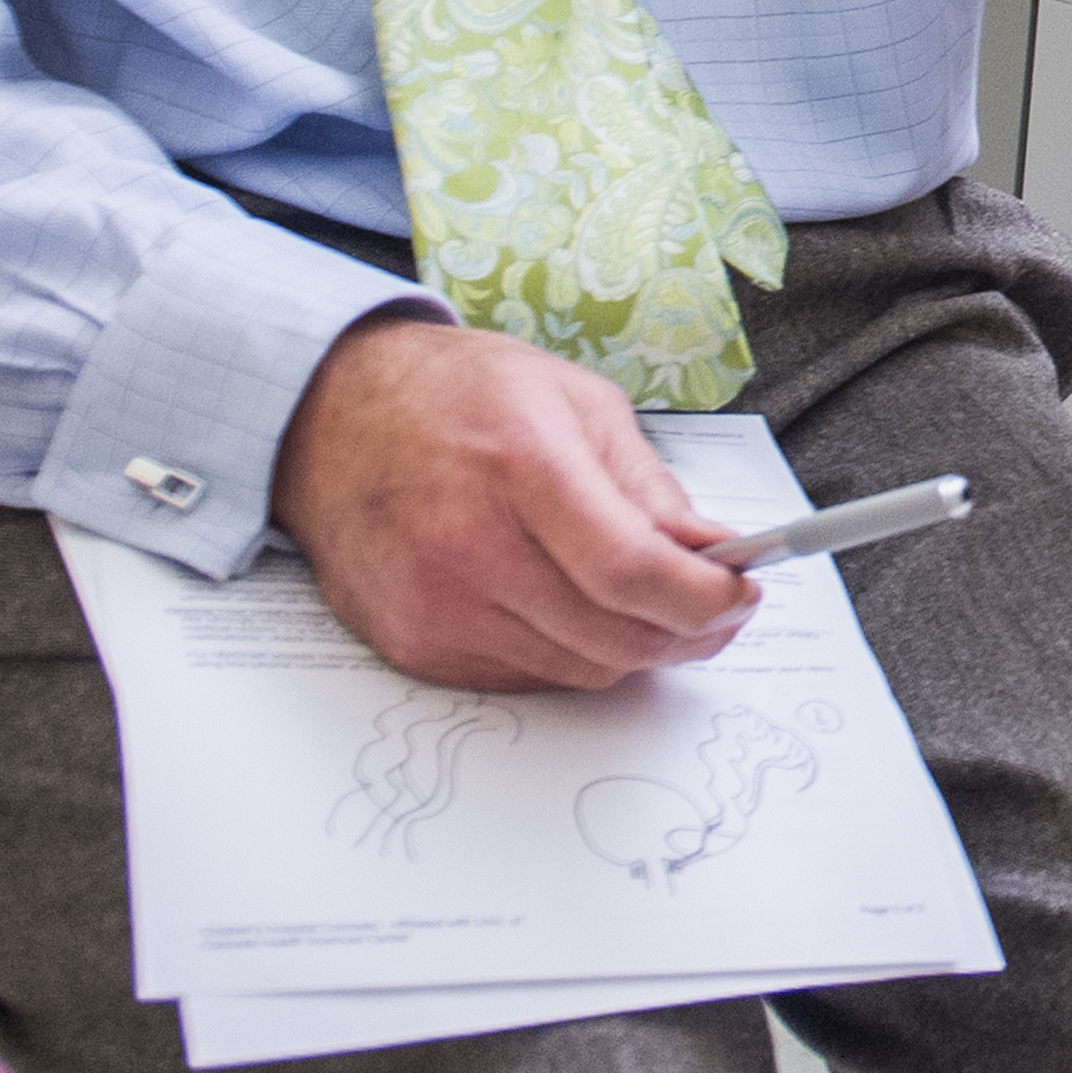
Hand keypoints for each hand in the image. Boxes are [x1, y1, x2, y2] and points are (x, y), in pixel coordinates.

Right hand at [270, 315, 758, 691]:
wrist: (329, 418)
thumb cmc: (460, 396)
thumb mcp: (576, 404)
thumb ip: (650, 488)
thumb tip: (715, 553)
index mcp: (523, 466)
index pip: (632, 571)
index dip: (704, 599)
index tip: (741, 594)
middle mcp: (469, 545)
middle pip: (613, 637)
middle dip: (688, 633)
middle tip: (718, 610)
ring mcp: (434, 604)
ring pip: (578, 669)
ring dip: (633, 647)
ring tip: (652, 603)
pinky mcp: (414, 643)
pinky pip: (525, 676)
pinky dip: (570, 652)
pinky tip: (574, 607)